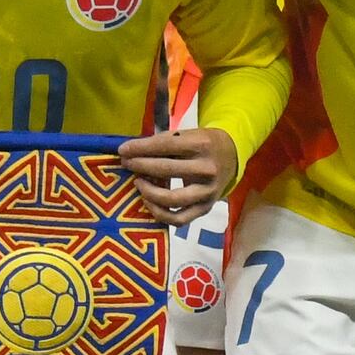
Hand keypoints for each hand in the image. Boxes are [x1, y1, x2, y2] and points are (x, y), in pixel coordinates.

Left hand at [121, 120, 239, 222]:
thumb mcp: (188, 135)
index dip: (140, 148)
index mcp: (202, 145)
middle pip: (166, 169)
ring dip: (149, 191)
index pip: (165, 146)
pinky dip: (160, 214)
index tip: (122, 150)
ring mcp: (207, 191)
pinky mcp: (205, 208)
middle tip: (126, 163)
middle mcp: (207, 169)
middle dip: (140, 166)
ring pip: (171, 199)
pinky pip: (179, 219)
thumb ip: (164, 142)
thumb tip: (132, 151)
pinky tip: (149, 202)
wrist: (231, 157)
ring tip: (138, 182)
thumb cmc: (202, 144)